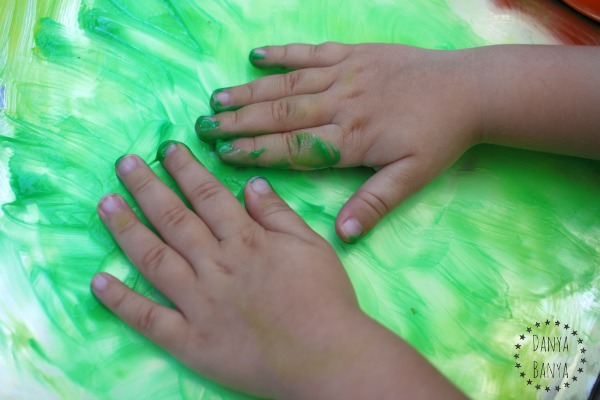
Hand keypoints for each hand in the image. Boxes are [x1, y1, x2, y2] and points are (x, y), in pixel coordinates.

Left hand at [91, 141, 464, 398]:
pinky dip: (121, 301)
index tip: (167, 150)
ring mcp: (198, 303)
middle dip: (147, 187)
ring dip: (126, 229)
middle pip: (174, 219)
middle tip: (125, 164)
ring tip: (105, 204)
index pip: (208, 196)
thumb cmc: (325, 300)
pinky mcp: (189, 340)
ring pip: (154, 259)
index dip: (185, 170)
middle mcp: (216, 266)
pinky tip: (98, 282)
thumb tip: (250, 183)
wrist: (326, 357)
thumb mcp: (312, 246)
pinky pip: (149, 319)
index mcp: (246, 241)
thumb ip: (278, 214)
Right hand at [195, 43, 481, 241]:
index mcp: (352, 139)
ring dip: (250, 92)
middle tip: (202, 127)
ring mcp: (345, 74)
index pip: (293, 147)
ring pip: (289, 84)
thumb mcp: (413, 177)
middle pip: (280, 115)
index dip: (256, 152)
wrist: (469, 89)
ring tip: (217, 99)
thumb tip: (341, 236)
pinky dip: (284, 53)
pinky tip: (257, 55)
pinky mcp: (354, 53)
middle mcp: (341, 104)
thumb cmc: (439, 136)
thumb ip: (375, 203)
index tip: (223, 156)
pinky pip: (312, 51)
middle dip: (239, 123)